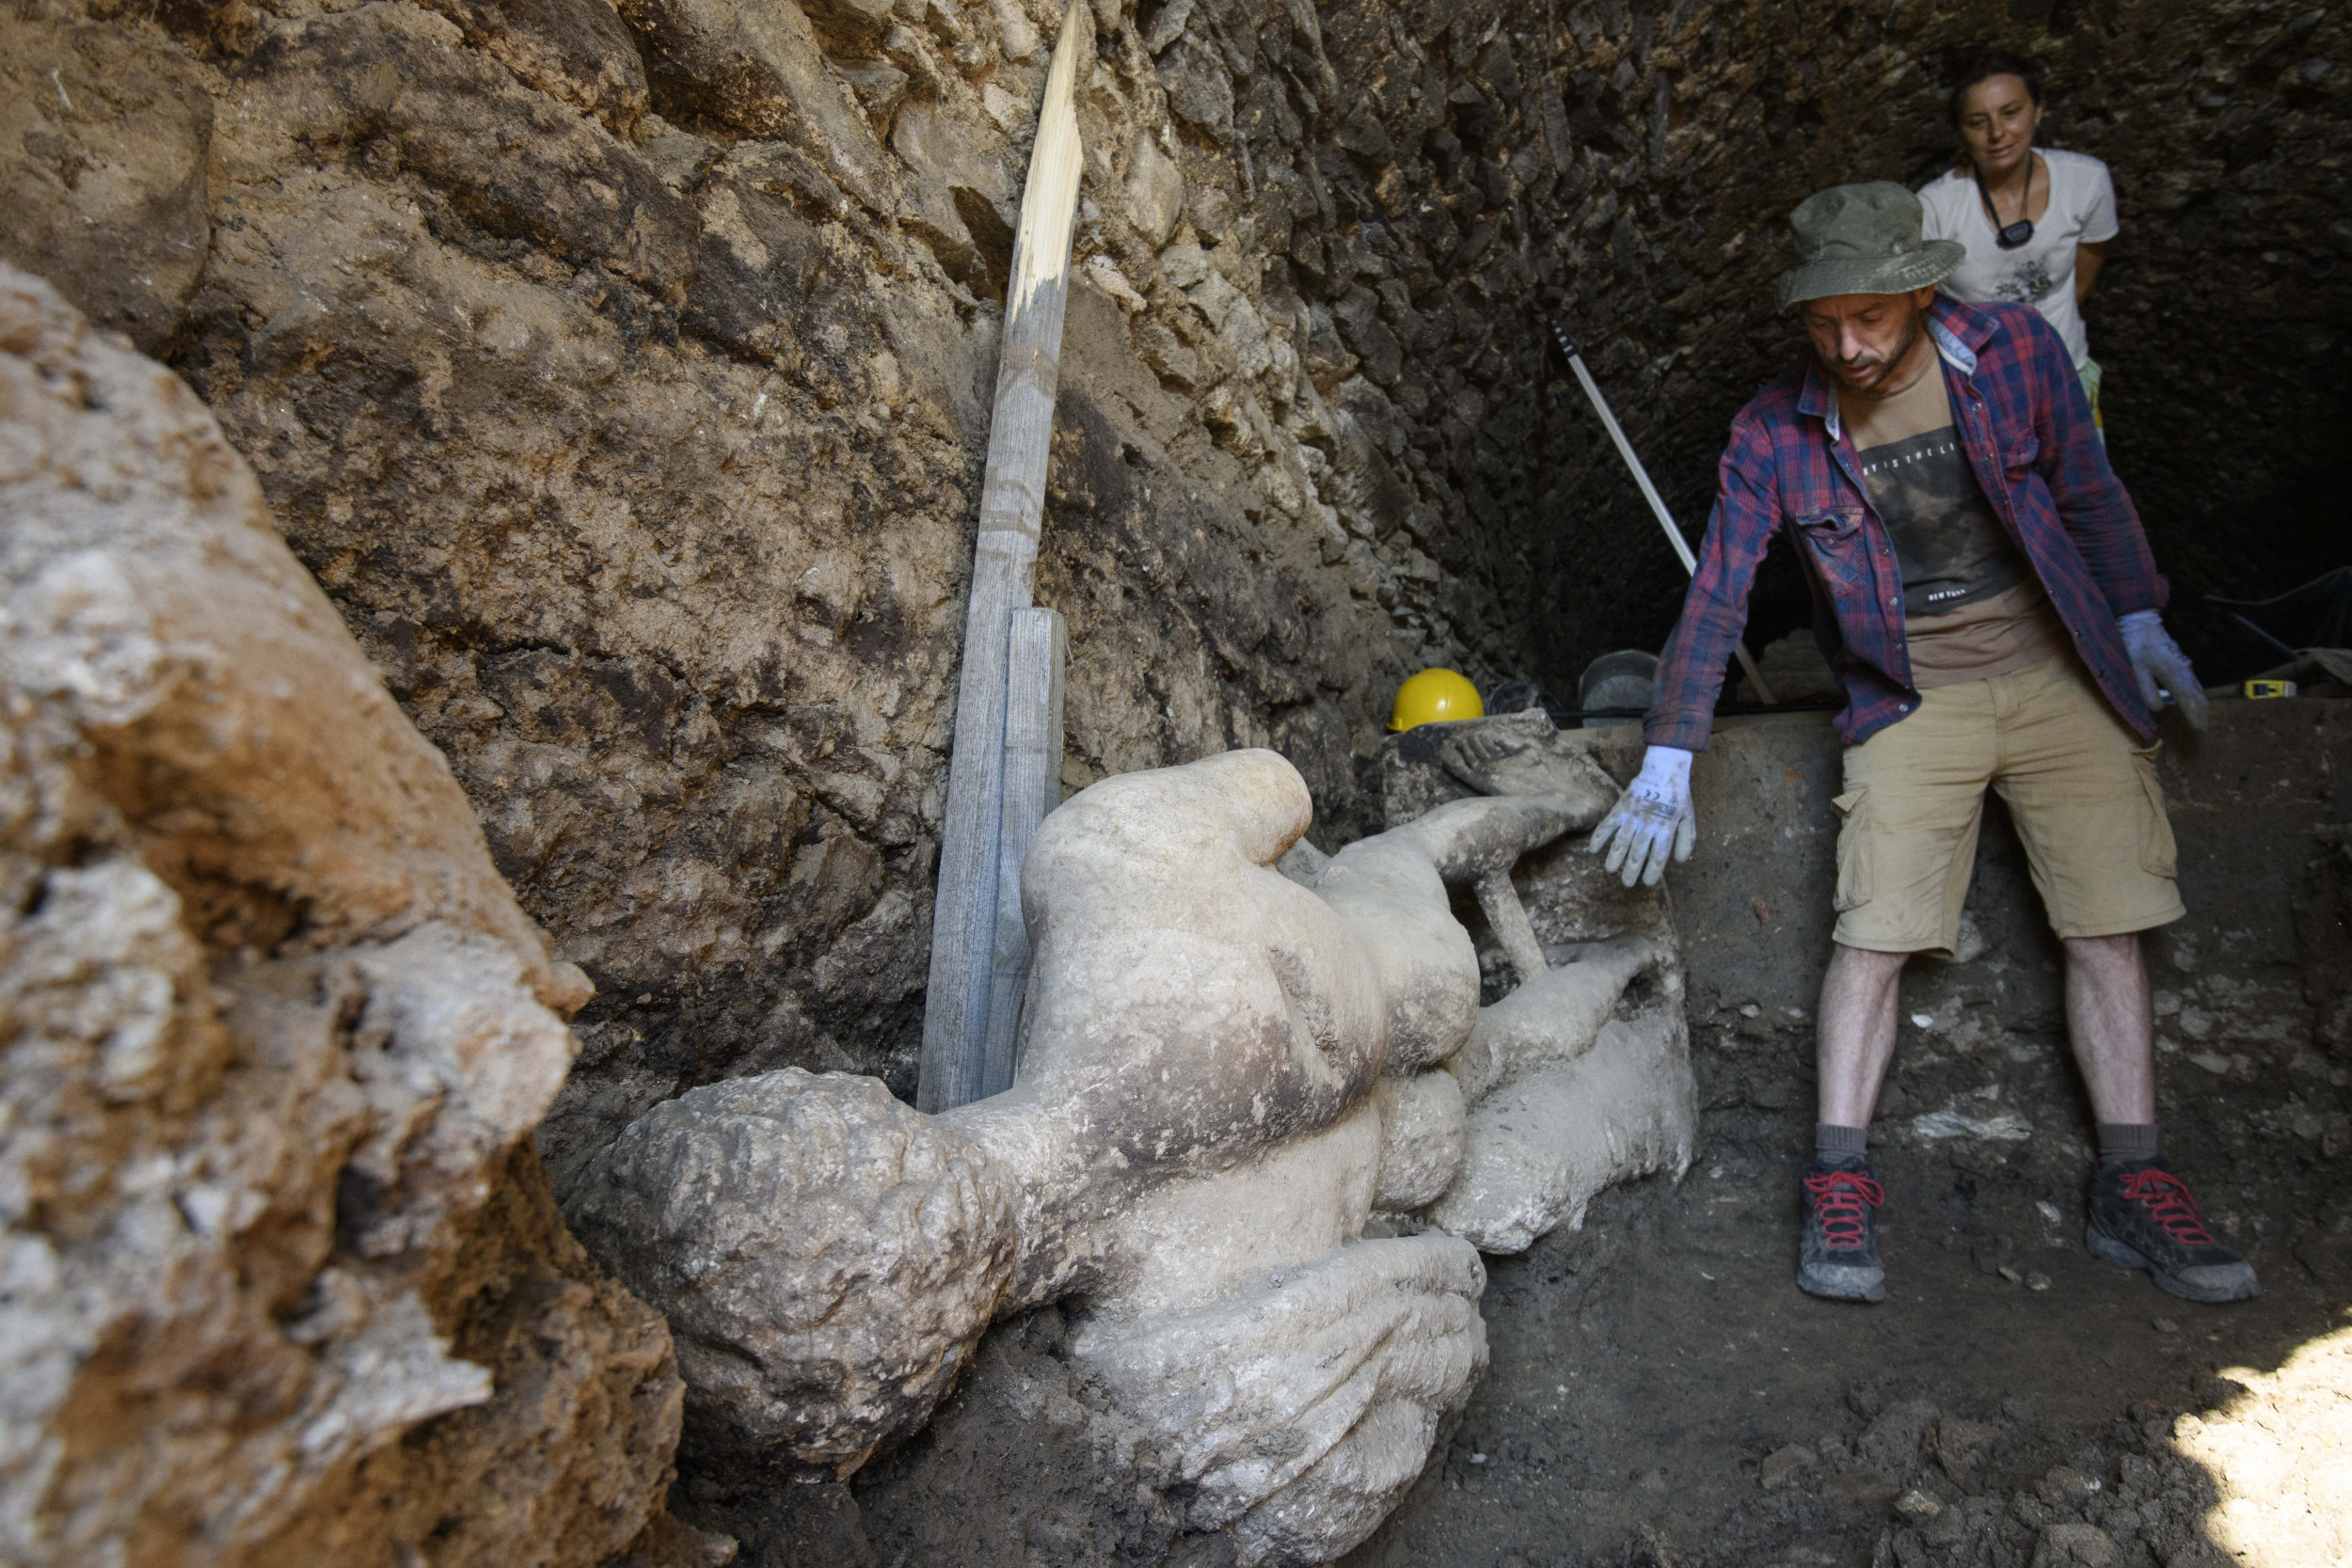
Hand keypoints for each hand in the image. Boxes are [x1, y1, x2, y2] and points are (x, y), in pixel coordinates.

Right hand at [1588, 745, 1694, 887]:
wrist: (1664, 770)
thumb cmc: (1678, 796)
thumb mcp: (1689, 818)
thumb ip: (1686, 840)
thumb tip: (1680, 861)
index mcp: (1666, 829)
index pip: (1658, 857)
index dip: (1652, 873)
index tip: (1647, 882)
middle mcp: (1648, 825)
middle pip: (1637, 854)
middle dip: (1631, 871)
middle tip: (1627, 883)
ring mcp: (1633, 816)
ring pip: (1620, 843)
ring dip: (1614, 859)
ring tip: (1610, 870)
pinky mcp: (1621, 808)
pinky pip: (1607, 825)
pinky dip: (1598, 838)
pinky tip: (1593, 850)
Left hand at [2118, 611, 2207, 731]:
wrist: (2140, 623)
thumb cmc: (2135, 645)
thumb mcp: (2135, 669)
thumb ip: (2146, 690)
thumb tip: (2158, 709)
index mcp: (2176, 675)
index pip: (2191, 701)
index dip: (2196, 717)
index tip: (2200, 731)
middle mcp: (2186, 671)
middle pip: (2200, 697)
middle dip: (2202, 715)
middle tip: (2203, 732)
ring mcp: (2185, 667)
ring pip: (2198, 691)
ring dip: (2200, 707)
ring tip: (2200, 722)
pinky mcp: (2181, 664)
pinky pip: (2193, 685)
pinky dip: (2195, 697)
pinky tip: (2192, 703)